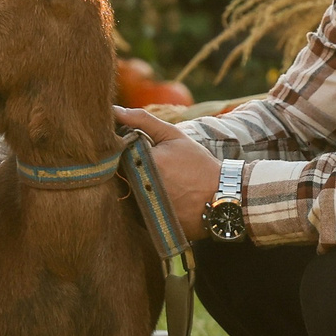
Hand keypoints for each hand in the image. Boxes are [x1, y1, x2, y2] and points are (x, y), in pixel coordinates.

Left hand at [112, 106, 220, 242]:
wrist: (222, 196)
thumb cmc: (197, 163)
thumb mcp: (173, 136)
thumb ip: (142, 121)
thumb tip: (115, 110)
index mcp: (142, 162)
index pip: (114, 156)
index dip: (120, 152)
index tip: (134, 151)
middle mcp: (139, 188)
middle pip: (117, 177)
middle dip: (127, 170)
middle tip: (148, 168)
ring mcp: (143, 209)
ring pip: (124, 195)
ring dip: (132, 188)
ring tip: (158, 184)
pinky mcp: (148, 224)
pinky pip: (134, 213)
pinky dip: (141, 204)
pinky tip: (159, 198)